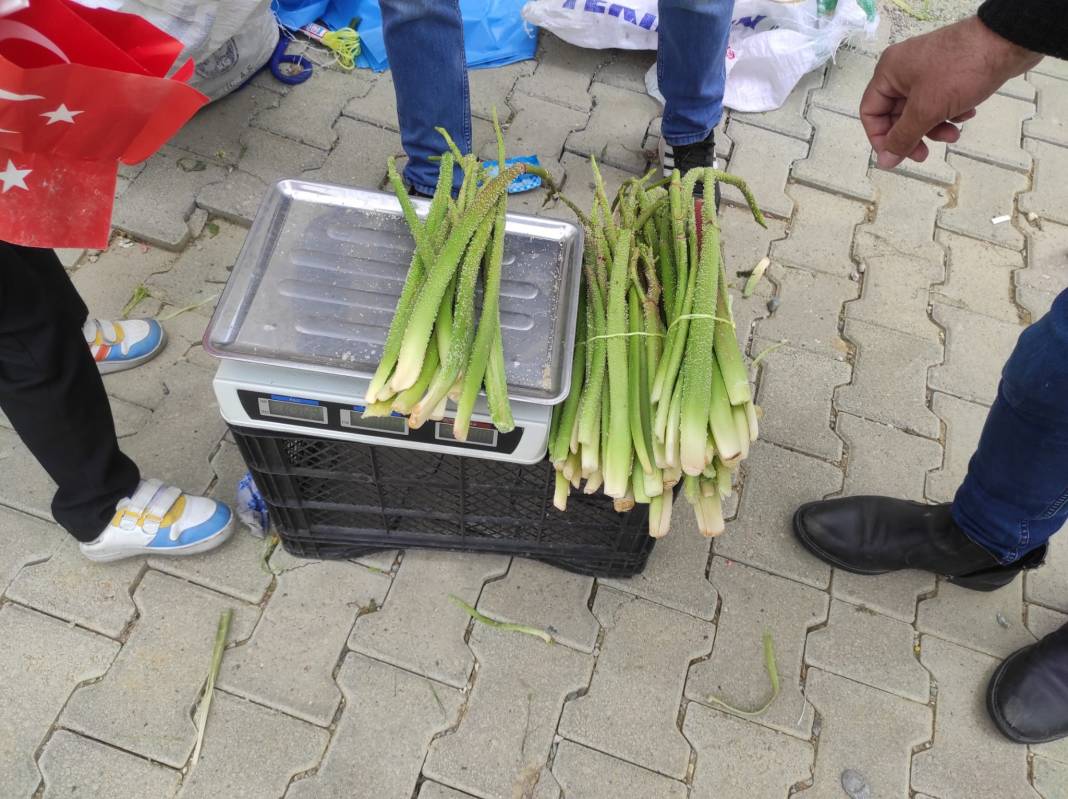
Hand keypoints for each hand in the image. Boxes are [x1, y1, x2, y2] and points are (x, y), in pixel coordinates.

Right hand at [860, 16, 1042, 168]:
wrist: (1006, 42)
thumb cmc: (959, 71)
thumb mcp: (926, 110)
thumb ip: (902, 138)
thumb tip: (884, 162)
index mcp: (889, 72)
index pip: (871, 112)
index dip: (880, 138)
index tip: (897, 156)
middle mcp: (903, 70)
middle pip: (896, 114)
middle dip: (914, 134)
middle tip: (925, 154)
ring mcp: (927, 70)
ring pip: (920, 110)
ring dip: (935, 127)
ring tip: (954, 133)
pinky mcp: (948, 71)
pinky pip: (939, 100)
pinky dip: (949, 112)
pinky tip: (967, 113)